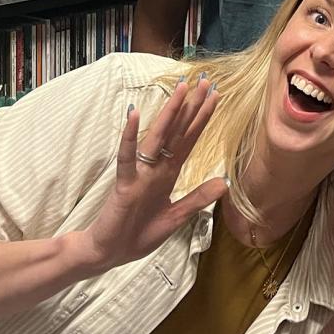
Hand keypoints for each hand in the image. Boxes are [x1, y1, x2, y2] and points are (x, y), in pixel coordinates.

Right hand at [75, 78, 225, 271]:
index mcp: (168, 174)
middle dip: (192, 107)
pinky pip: (127, 158)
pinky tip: (135, 116)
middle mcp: (156, 168)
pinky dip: (130, 138)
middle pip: (177, 132)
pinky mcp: (124, 184)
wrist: (108, 253)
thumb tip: (225, 182)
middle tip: (205, 80)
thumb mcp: (175, 217)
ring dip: (169, 114)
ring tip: (181, 89)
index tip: (216, 96)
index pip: (189, 140)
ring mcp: (140, 174)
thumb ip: (198, 199)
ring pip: (157, 138)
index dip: (202, 119)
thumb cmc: (138, 233)